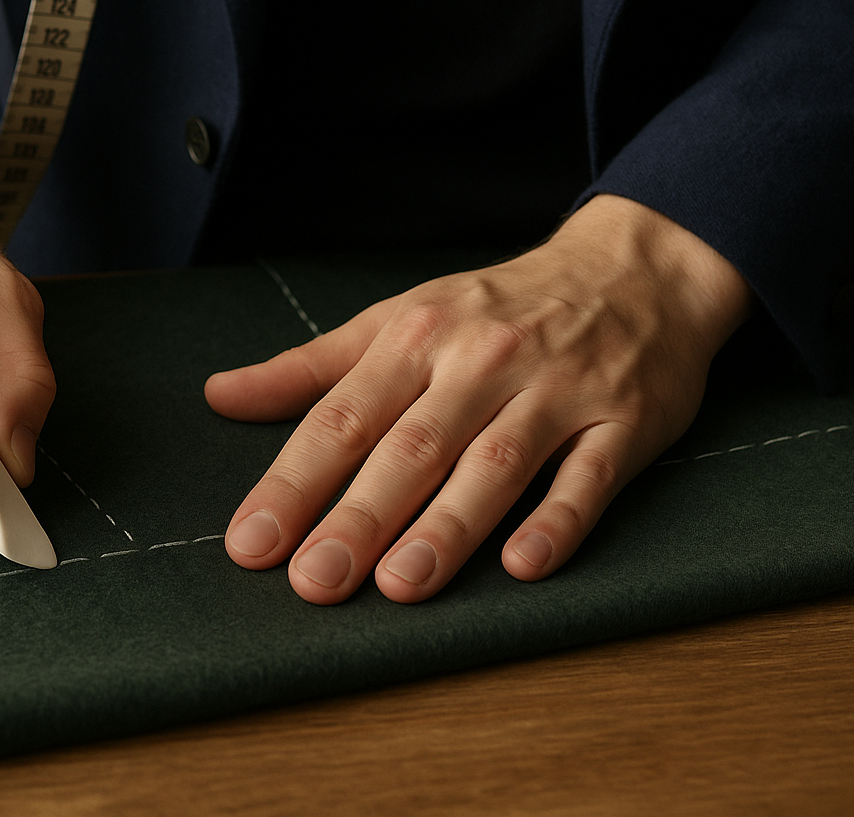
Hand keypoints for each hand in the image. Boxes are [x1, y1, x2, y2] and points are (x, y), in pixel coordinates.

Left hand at [207, 195, 753, 603]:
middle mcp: (481, 362)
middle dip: (360, 516)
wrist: (633, 269)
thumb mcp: (397, 319)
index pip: (343, 417)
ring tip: (400, 585)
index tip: (252, 543)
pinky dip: (559, 520)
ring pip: (495, 464)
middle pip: (412, 447)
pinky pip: (589, 476)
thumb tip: (220, 396)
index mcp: (416, 337)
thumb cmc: (496, 308)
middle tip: (315, 580)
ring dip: (448, 526)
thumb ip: (309, 368)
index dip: (294, 482)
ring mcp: (556, 391)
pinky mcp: (622, 420)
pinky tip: (524, 565)